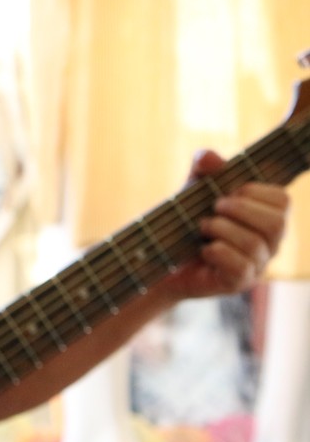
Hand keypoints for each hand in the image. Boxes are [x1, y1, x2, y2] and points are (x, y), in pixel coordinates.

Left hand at [161, 149, 289, 299]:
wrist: (159, 257)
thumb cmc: (185, 220)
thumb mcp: (193, 188)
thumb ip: (203, 169)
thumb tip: (210, 158)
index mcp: (265, 217)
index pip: (283, 200)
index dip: (256, 191)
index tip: (230, 190)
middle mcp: (268, 243)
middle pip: (277, 223)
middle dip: (241, 209)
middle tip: (215, 207)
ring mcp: (256, 266)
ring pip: (254, 244)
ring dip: (221, 229)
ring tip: (203, 227)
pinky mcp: (238, 283)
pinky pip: (239, 266)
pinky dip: (217, 252)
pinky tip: (204, 250)